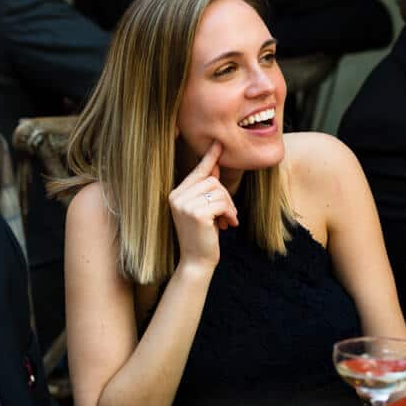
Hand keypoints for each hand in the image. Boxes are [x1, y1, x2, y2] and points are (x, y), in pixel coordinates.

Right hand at [168, 141, 237, 273]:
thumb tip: (215, 166)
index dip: (209, 158)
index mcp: (176, 194)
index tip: (219, 143)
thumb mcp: (204, 210)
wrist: (196, 262)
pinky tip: (228, 225)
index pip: (197, 172)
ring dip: (229, 205)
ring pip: (218, 190)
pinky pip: (222, 202)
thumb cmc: (202, 237)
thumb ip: (207, 189)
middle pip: (212, 180)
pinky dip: (230, 212)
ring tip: (228, 220)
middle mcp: (176, 197)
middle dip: (226, 196)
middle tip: (229, 214)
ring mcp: (184, 204)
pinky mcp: (196, 213)